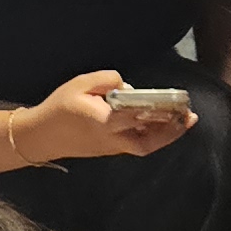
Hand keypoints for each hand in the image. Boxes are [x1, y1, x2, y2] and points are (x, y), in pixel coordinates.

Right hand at [19, 70, 193, 164]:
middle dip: (171, 128)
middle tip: (190, 115)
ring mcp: (112, 148)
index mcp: (102, 121)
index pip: (135, 116)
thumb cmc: (59, 107)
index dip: (158, 110)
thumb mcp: (79, 84)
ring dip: (167, 135)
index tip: (175, 103)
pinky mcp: (111, 150)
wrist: (41, 136)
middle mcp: (111, 138)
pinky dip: (154, 137)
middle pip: (147, 140)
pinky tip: (166, 125)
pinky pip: (138, 145)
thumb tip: (128, 87)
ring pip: (145, 146)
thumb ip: (106, 80)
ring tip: (185, 120)